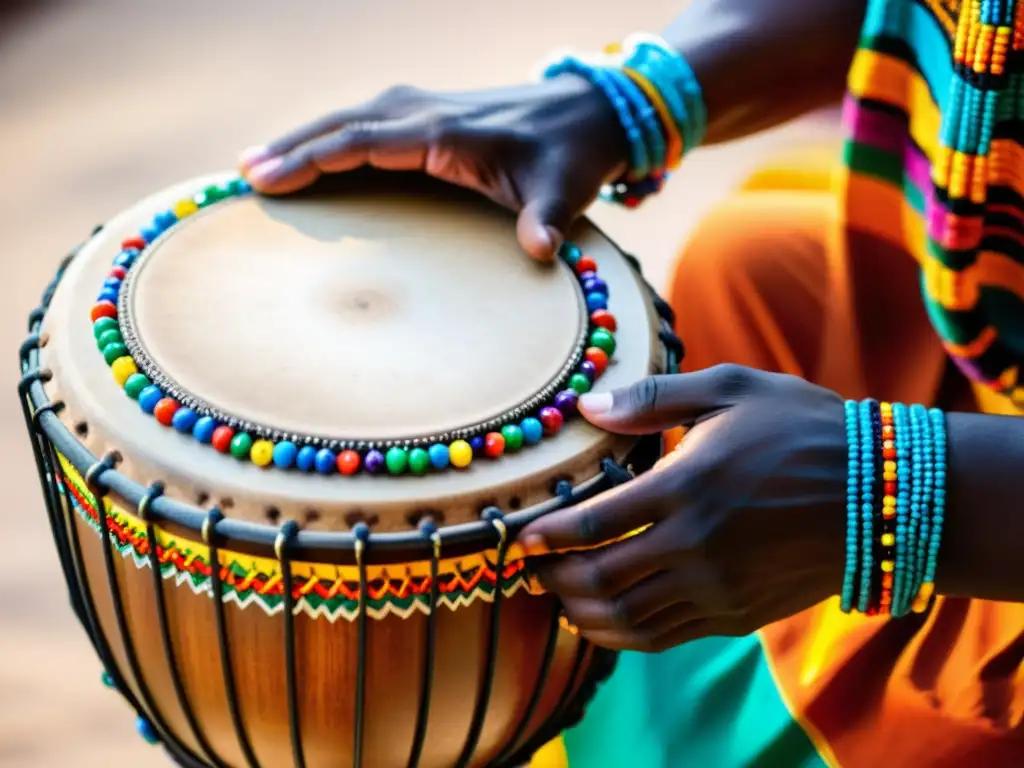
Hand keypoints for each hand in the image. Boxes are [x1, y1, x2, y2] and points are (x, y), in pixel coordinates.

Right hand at [238, 78, 628, 260]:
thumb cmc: (572, 154)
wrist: (590, 112)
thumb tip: (539, 253)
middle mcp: (424, 112)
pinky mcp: (426, 116)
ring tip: (255, 166)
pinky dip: (329, 138)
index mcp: (444, 130)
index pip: (361, 141)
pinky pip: (364, 124)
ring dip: (302, 140)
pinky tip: (308, 155)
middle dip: (290, 148)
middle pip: (340, 125)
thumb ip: (546, 221)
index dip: (312, 159)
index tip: (267, 177)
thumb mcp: (563, 189)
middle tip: (240, 175)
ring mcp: (422, 108)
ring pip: (347, 119)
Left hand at [518, 365, 847, 651]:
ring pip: (627, 619)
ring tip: (559, 599)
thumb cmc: (803, 428)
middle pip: (600, 579)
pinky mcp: (737, 615)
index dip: (544, 537)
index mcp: (686, 487)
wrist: (884, 494)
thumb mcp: (731, 389)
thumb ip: (654, 398)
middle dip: (554, 579)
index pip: (592, 525)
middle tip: (530, 571)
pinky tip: (605, 621)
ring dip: (582, 613)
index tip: (518, 538)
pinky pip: (665, 637)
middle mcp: (696, 546)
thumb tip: (589, 407)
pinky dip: (623, 636)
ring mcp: (718, 588)